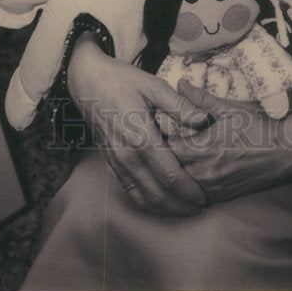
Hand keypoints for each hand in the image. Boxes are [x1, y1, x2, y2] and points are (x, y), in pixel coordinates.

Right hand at [66, 34, 208, 215]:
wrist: (87, 81)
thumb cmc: (122, 81)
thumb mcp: (153, 85)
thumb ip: (179, 105)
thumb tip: (203, 120)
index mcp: (141, 137)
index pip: (169, 175)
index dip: (188, 190)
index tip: (204, 196)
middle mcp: (127, 155)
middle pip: (157, 194)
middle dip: (179, 205)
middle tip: (199, 208)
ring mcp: (117, 161)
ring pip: (141, 197)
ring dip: (163, 208)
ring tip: (183, 209)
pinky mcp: (111, 162)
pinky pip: (128, 191)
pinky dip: (145, 202)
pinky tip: (159, 202)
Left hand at [167, 79, 291, 203]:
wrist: (285, 152)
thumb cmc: (258, 127)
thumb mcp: (229, 108)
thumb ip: (201, 98)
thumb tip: (180, 83)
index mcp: (204, 148)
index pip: (166, 149)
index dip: (159, 140)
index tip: (155, 131)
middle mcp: (205, 172)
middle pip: (170, 169)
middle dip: (162, 158)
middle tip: (157, 146)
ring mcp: (212, 187)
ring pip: (180, 185)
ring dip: (174, 173)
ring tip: (169, 161)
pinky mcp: (220, 196)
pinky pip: (194, 194)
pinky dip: (187, 185)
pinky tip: (186, 173)